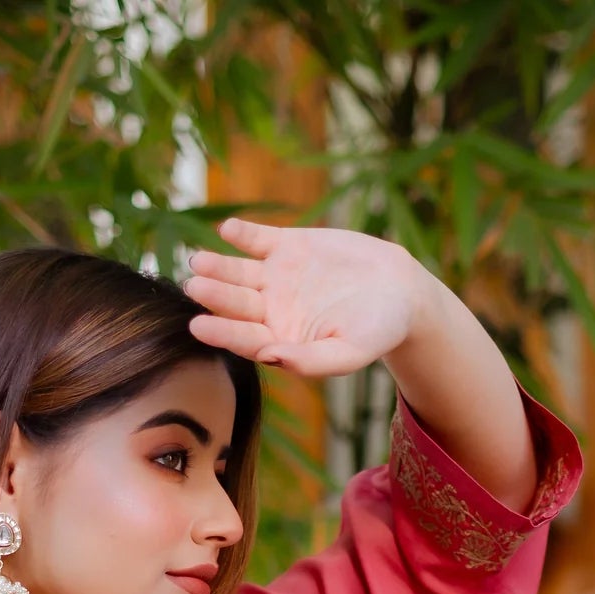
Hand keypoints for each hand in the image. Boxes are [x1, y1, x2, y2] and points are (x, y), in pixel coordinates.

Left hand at [182, 217, 437, 377]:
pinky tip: (229, 230)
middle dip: (214, 295)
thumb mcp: (350, 352)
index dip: (221, 332)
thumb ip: (311, 361)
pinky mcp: (286, 246)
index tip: (198, 326)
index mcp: (281, 340)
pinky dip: (243, 234)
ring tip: (199, 261)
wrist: (400, 290)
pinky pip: (258, 239)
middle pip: (235, 304)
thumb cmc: (377, 331)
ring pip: (238, 272)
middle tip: (194, 287)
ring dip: (219, 265)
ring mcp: (275, 277)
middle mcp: (271, 310)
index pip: (244, 338)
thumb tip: (269, 358)